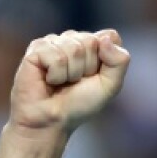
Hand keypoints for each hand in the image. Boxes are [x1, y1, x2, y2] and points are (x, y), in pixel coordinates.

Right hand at [9, 29, 129, 137]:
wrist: (51, 121)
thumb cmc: (79, 105)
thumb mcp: (109, 86)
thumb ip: (119, 62)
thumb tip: (104, 38)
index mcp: (92, 46)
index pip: (110, 37)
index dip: (107, 60)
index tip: (94, 77)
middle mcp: (73, 40)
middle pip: (91, 41)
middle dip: (87, 68)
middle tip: (75, 82)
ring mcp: (54, 42)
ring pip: (74, 48)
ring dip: (71, 73)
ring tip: (61, 83)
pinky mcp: (36, 48)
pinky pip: (56, 56)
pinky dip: (56, 74)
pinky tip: (49, 80)